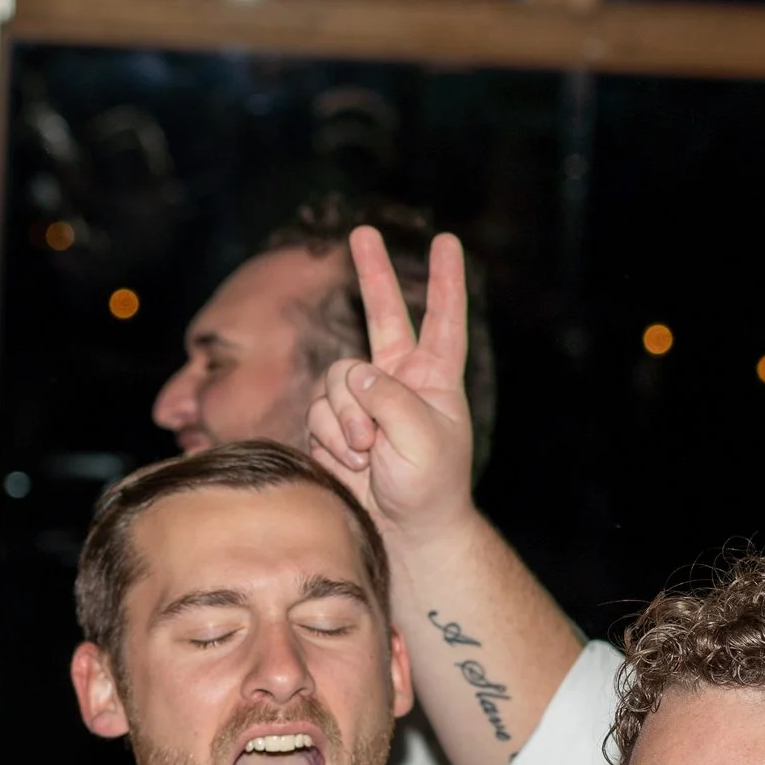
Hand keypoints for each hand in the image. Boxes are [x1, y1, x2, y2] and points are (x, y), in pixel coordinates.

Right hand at [305, 226, 477, 544]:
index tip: (447, 242)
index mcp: (434, 378)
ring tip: (366, 452)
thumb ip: (388, 397)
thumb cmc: (429, 487)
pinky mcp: (334, 426)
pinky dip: (330, 437)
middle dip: (371, 273)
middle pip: (383, 314)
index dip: (445, 280)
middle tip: (360, 232)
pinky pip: (317, 412)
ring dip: (345, 417)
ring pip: (335, 379)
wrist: (403, 532)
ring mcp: (363, 401)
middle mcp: (398, 380)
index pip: (443, 319)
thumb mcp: (422, 437)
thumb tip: (351, 375)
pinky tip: (351, 462)